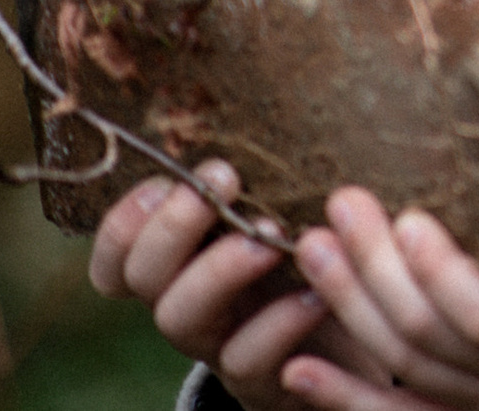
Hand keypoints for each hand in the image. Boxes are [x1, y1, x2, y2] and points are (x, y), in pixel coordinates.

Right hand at [86, 161, 380, 410]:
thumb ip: (265, 182)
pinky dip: (278, 322)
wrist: (363, 334)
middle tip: (223, 179)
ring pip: (179, 315)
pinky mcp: (259, 378)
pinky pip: (248, 356)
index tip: (165, 179)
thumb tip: (268, 101)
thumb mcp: (286, 213)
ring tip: (270, 237)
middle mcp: (184, 303)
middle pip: (142, 274)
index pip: (116, 255)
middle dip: (175, 224)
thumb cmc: (316, 257)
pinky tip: (316, 293)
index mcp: (181, 264)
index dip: (122, 223)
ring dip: (219, 270)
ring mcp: (216, 342)